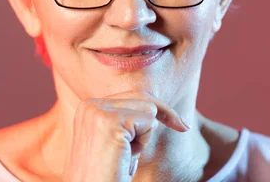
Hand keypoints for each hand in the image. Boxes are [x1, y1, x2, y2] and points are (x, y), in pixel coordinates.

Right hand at [62, 90, 190, 181]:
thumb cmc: (108, 175)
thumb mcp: (117, 143)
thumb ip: (127, 121)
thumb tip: (158, 110)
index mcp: (88, 108)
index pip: (132, 95)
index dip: (156, 111)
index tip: (181, 125)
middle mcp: (90, 105)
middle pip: (143, 97)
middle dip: (155, 121)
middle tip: (150, 144)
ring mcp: (98, 112)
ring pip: (148, 107)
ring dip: (144, 135)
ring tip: (123, 155)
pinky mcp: (110, 122)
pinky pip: (149, 121)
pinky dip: (143, 143)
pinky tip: (124, 157)